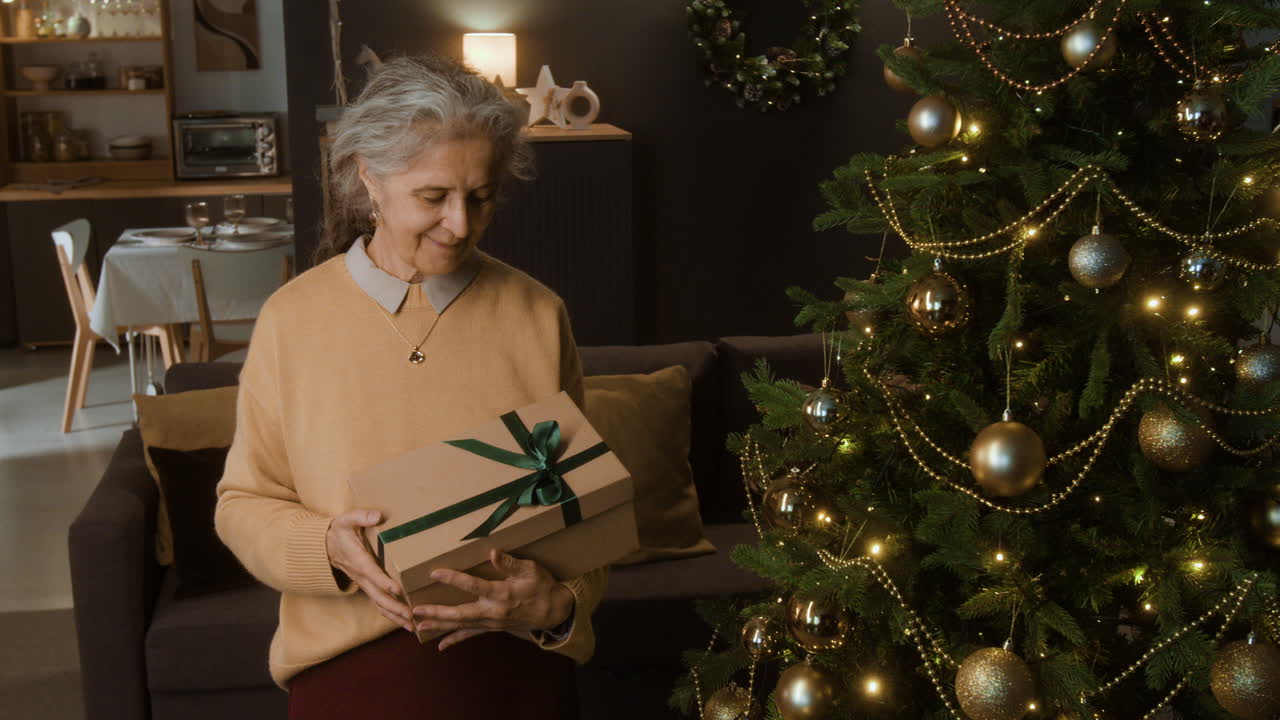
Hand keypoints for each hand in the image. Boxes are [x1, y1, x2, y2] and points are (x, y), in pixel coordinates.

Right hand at [325, 508, 414, 631]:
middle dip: (394, 607)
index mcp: (359, 559)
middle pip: (377, 595)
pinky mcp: (367, 587)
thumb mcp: (348, 518)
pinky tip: (405, 622)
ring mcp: (364, 584)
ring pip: (378, 603)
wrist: (326, 545)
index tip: (398, 589)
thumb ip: (362, 516)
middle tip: (411, 615)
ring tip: (412, 626)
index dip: (384, 582)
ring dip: (394, 615)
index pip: (372, 573)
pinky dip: (391, 614)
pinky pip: (378, 603)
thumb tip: (377, 516)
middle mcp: (361, 575)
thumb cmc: (341, 530)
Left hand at [413, 549, 574, 650]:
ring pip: (461, 625)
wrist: (553, 611)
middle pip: (460, 613)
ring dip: (440, 625)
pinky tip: (440, 644)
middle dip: (437, 611)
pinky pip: (471, 634)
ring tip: (418, 626)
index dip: (453, 579)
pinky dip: (455, 639)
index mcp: (502, 593)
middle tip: (416, 610)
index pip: (473, 585)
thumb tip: (492, 553)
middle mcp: (493, 610)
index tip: (435, 573)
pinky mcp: (492, 628)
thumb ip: (510, 563)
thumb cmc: (542, 586)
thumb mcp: (531, 570)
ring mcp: (491, 622)